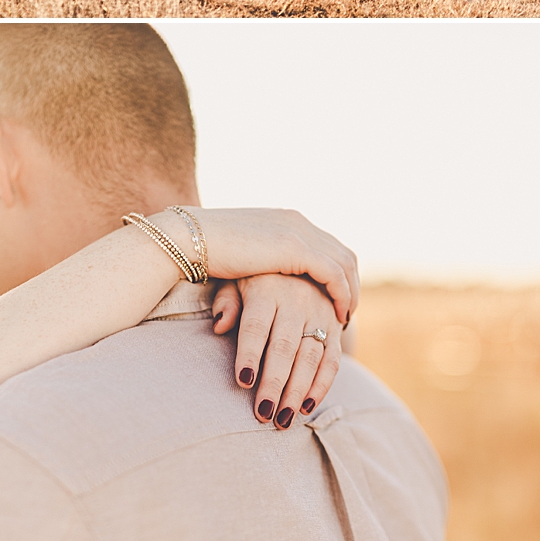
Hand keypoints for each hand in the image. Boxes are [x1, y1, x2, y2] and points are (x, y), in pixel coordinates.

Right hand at [165, 207, 358, 323]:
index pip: (327, 245)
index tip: (336, 298)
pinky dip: (341, 295)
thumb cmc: (206, 251)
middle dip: (351, 284)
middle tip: (346, 312)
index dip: (338, 272)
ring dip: (350, 294)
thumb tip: (267, 280)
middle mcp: (298, 222)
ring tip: (344, 320)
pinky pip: (333, 274)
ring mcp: (298, 232)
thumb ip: (262, 263)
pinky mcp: (294, 248)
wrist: (188, 238)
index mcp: (287, 220)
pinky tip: (338, 316)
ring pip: (344, 265)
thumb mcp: (243, 254)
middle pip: (343, 253)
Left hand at [211, 275, 340, 424]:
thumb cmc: (257, 278)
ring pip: (309, 357)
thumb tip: (219, 327)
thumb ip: (226, 301)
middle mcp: (296, 300)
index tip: (243, 381)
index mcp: (266, 289)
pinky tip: (307, 407)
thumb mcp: (237, 279)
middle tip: (263, 414)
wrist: (304, 262)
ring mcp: (319, 313)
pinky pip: (332, 359)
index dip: (249, 354)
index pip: (255, 326)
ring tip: (283, 420)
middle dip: (274, 383)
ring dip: (297, 392)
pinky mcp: (335, 325)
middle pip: (283, 346)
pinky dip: (321, 385)